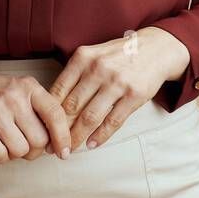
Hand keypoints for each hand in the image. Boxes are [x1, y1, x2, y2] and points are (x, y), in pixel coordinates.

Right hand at [0, 54, 71, 163]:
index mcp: (28, 86)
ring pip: (21, 150)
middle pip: (39, 139)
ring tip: (8, 142)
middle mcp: (14, 97)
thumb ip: (37, 109)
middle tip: (26, 146)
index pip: (56, 114)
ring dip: (16, 154)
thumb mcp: (18, 89)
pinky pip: (0, 155)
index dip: (63, 137)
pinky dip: (0, 156)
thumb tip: (56, 142)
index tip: (63, 152)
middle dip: (35, 150)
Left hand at [47, 28, 189, 153]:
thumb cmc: (119, 55)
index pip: (59, 90)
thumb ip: (75, 75)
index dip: (48, 113)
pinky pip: (112, 121)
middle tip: (52, 145)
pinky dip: (100, 136)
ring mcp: (117, 82)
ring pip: (90, 117)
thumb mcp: (93, 55)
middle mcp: (98, 68)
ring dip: (77, 137)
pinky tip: (91, 144)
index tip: (43, 128)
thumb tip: (53, 106)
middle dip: (59, 130)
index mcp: (83, 57)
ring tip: (70, 149)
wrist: (155, 49)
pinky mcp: (134, 95)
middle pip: (72, 106)